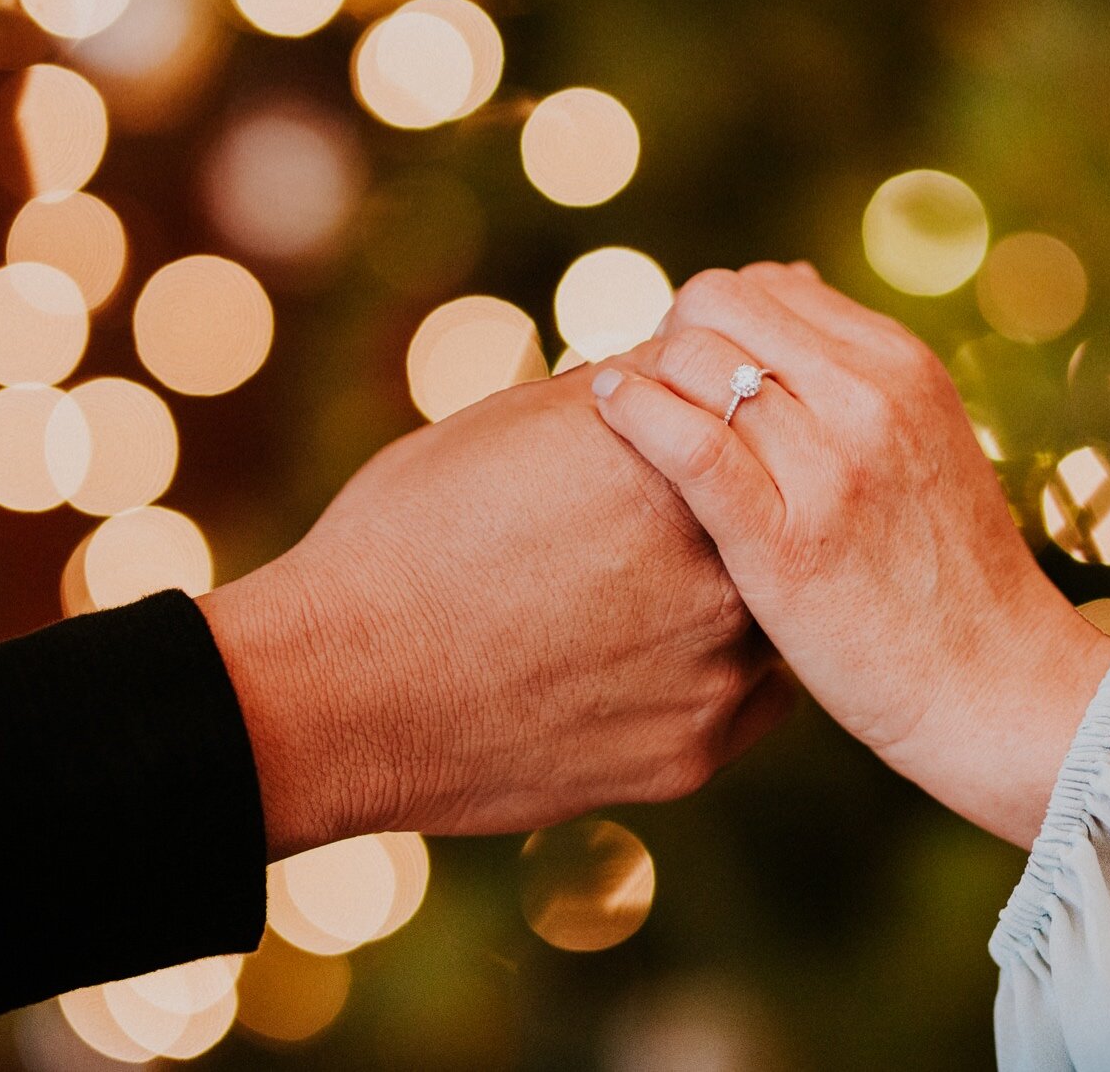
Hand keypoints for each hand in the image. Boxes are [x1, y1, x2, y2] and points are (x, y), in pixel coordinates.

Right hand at [198, 366, 791, 858]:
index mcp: (683, 466)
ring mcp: (720, 670)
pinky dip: (710, 675)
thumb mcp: (514, 424)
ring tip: (650, 593)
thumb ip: (625, 394)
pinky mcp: (696, 753)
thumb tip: (687, 356)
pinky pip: (748, 699)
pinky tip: (649, 660)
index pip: (747, 421)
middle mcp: (725, 566)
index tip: (689, 432)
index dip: (717, 423)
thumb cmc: (407, 533)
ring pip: (770, 615)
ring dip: (732, 597)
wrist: (335, 687)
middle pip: (773, 520)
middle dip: (734, 512)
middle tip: (668, 520)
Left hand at [590, 264, 1109, 845]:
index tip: (694, 364)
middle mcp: (869, 397)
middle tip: (656, 390)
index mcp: (901, 365)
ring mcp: (829, 467)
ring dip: (646, 374)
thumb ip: (855, 374)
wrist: (998, 686)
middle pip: (720, 304)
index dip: (713, 317)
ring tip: (622, 408)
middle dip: (672, 335)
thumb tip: (789, 290)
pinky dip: (634, 411)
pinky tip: (609, 409)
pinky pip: (689, 443)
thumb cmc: (946, 574)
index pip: (767, 285)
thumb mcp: (923, 441)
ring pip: (695, 361)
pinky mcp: (785, 541)